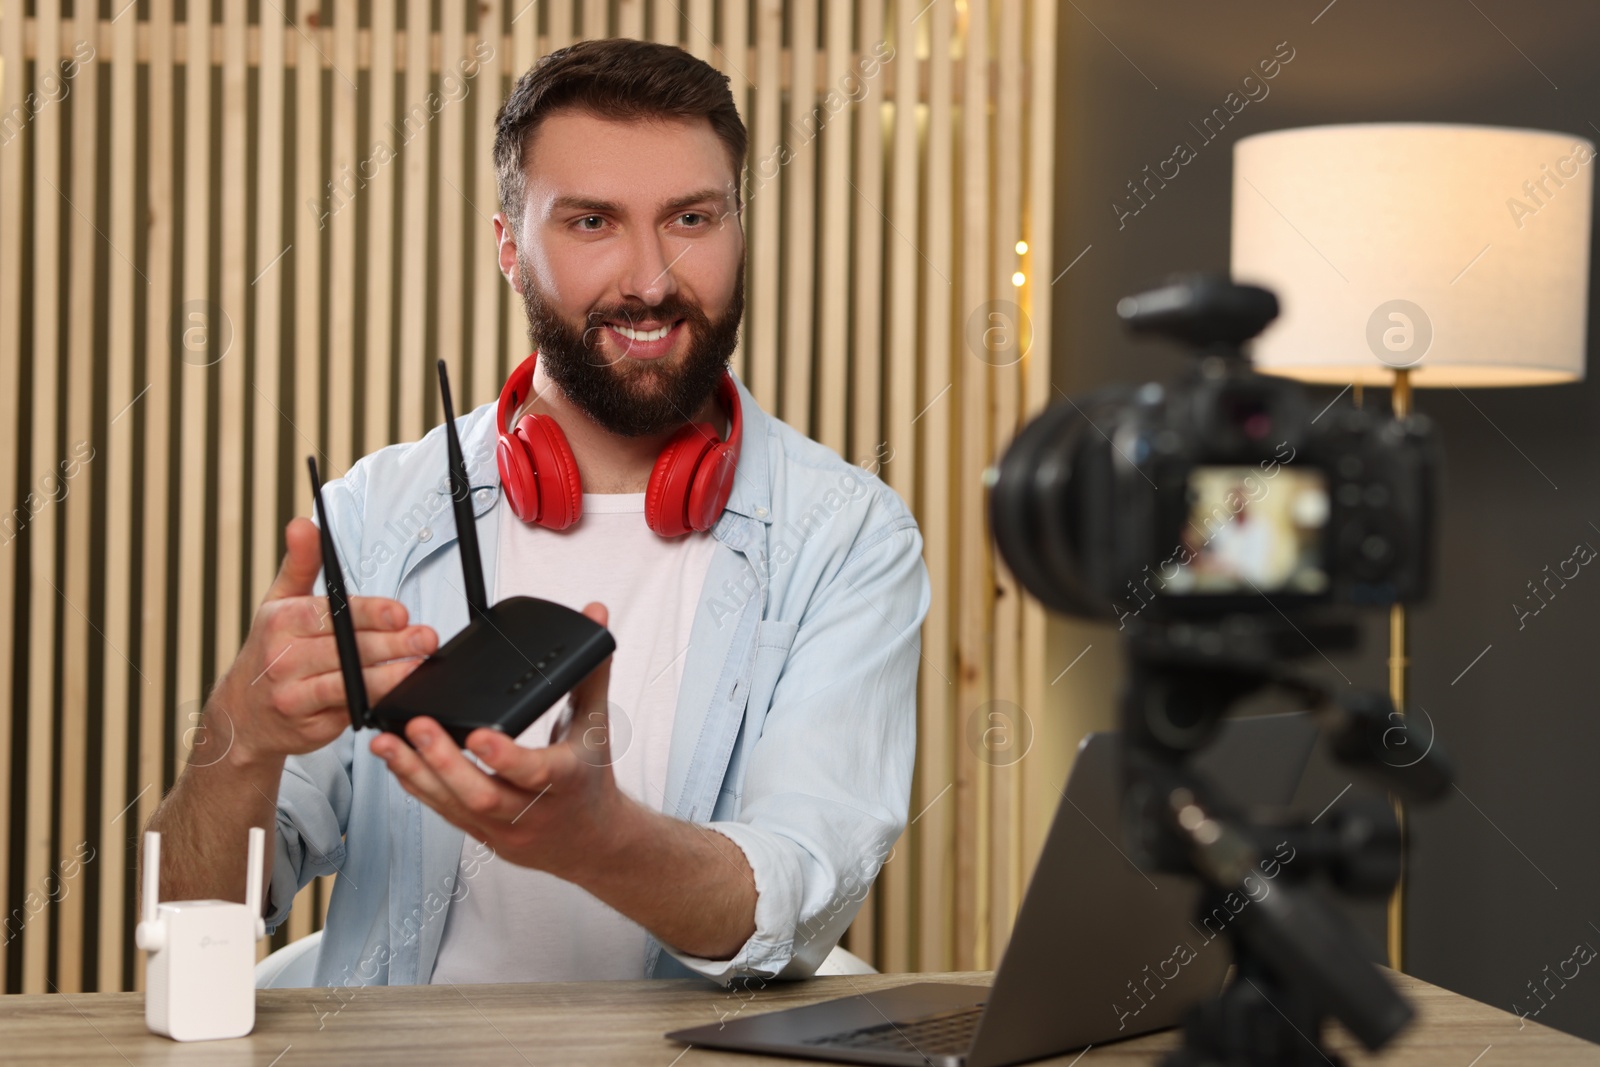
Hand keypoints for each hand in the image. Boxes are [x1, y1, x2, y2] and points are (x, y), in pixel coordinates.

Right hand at [210, 517, 438, 765]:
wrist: (242, 714)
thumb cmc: (271, 650)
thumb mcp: (278, 603)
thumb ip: (300, 564)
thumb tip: (303, 524)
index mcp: (281, 623)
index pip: (329, 615)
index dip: (368, 614)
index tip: (400, 613)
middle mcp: (283, 660)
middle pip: (344, 650)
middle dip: (390, 645)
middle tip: (424, 638)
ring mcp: (294, 697)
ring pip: (347, 686)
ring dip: (386, 678)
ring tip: (416, 669)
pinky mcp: (310, 727)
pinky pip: (348, 714)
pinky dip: (374, 705)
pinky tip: (399, 698)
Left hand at [370, 602, 630, 878]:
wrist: (593, 841)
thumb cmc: (590, 776)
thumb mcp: (596, 722)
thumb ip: (590, 667)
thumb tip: (595, 613)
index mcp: (565, 779)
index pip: (534, 772)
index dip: (504, 757)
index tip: (477, 734)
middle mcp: (533, 810)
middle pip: (483, 794)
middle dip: (444, 761)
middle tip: (417, 726)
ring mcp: (504, 828)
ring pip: (455, 807)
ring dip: (417, 773)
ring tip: (385, 743)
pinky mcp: (482, 835)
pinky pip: (444, 813)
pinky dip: (418, 786)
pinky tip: (396, 762)